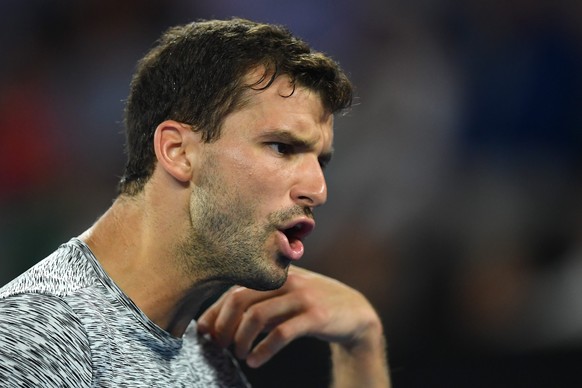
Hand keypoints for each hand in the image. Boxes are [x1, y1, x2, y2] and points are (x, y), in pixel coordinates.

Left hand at [197, 266, 389, 386]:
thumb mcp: (285, 298)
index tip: (204, 331)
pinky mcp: (316, 316)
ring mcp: (302, 297)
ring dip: (241, 339)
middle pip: (240, 298)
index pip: (235, 288)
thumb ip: (258, 303)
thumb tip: (218, 321)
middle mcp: (286, 280)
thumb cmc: (311, 306)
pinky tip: (255, 361)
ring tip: (239, 355)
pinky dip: (263, 350)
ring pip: (257, 316)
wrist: (356, 312)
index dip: (215, 311)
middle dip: (223, 325)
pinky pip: (282, 334)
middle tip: (219, 345)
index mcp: (275, 274)